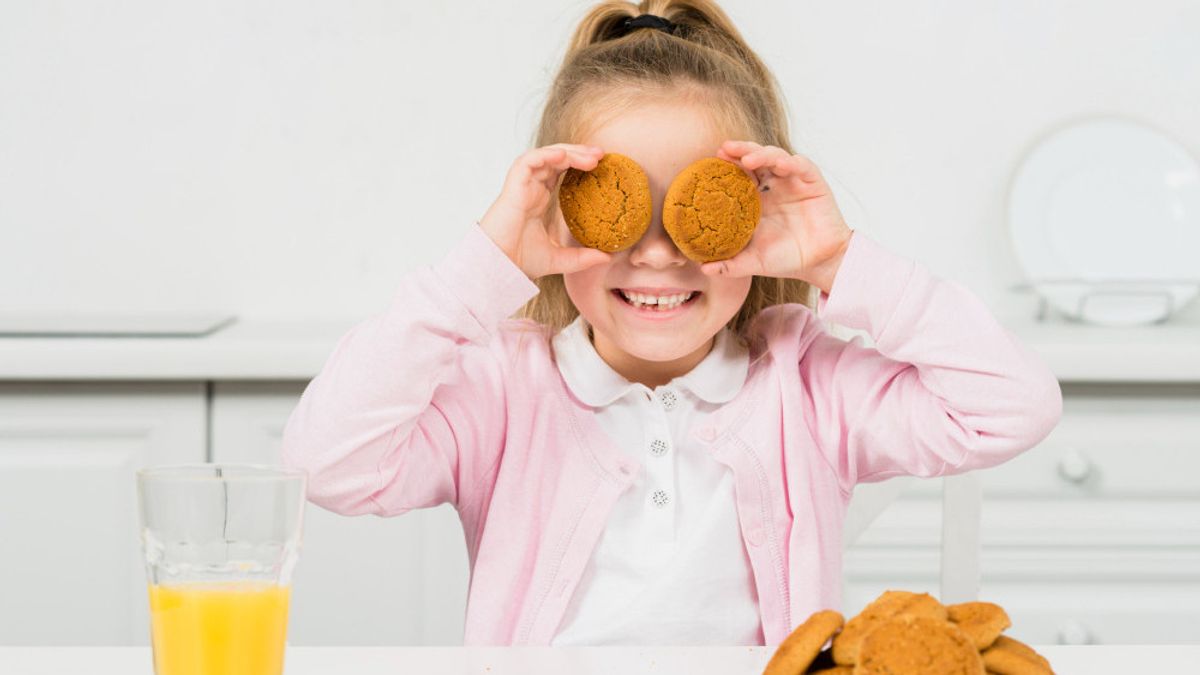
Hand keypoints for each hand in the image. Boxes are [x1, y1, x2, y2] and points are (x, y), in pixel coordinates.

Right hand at [478, 144, 612, 279]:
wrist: (499, 266)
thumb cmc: (520, 261)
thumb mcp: (559, 258)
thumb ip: (582, 257)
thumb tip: (607, 257)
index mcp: (539, 199)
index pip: (561, 171)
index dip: (579, 163)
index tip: (601, 164)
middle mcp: (531, 189)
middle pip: (556, 159)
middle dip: (579, 152)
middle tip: (601, 154)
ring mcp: (522, 186)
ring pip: (545, 156)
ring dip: (568, 151)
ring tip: (590, 156)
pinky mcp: (513, 186)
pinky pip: (528, 161)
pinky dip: (545, 154)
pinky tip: (563, 155)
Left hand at [701, 140, 853, 293]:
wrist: (818, 263)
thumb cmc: (785, 258)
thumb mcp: (754, 261)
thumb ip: (730, 264)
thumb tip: (703, 269)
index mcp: (755, 199)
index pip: (737, 174)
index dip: (725, 166)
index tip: (709, 162)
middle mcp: (772, 185)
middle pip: (754, 158)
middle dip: (740, 150)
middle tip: (725, 149)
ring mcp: (792, 180)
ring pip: (775, 156)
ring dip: (761, 154)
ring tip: (747, 159)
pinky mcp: (811, 181)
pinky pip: (801, 165)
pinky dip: (791, 162)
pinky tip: (781, 164)